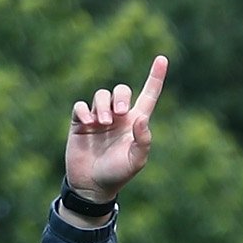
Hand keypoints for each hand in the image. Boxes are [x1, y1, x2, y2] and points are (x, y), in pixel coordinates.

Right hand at [65, 56, 166, 203]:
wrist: (92, 184)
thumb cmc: (118, 174)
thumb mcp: (136, 161)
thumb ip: (143, 140)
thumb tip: (142, 118)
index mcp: (136, 123)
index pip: (148, 95)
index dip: (155, 77)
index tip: (162, 58)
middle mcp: (119, 117)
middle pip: (121, 90)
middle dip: (121, 96)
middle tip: (120, 114)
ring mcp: (99, 118)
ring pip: (101, 95)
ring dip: (103, 105)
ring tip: (102, 123)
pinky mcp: (80, 122)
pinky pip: (81, 105)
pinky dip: (84, 110)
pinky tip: (88, 122)